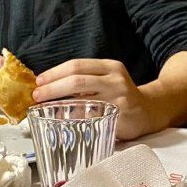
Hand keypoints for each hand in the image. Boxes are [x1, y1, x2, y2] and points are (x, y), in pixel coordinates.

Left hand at [32, 59, 154, 140]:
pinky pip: (90, 118)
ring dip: (59, 105)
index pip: (77, 65)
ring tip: (44, 108)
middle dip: (52, 88)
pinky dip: (73, 120)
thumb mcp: (108, 80)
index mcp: (110, 67)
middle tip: (37, 96)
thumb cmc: (121, 96)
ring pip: (82, 100)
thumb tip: (49, 86)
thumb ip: (86, 81)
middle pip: (77, 80)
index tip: (38, 81)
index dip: (55, 73)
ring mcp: (118, 98)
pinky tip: (62, 122)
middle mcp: (115, 80)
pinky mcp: (119, 116)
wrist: (150, 111)